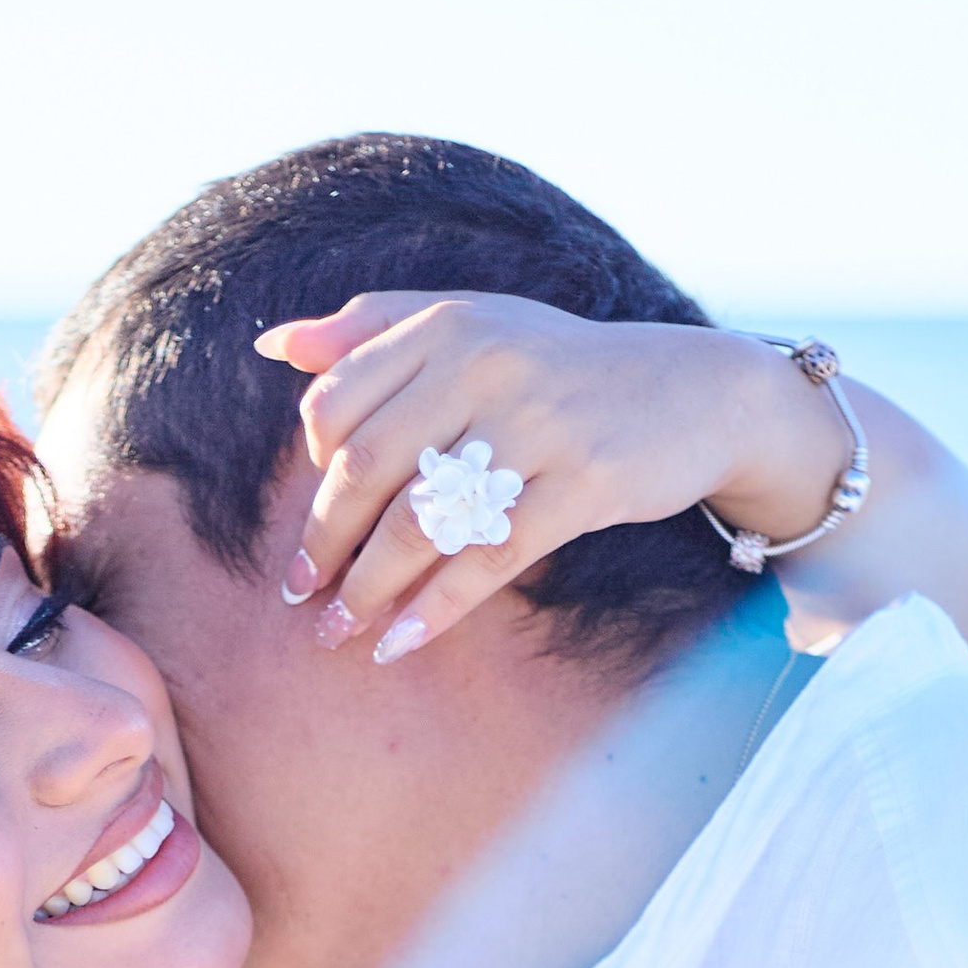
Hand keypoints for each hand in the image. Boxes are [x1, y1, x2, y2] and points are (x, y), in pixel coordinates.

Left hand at [251, 293, 855, 662]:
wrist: (694, 392)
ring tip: (338, 631)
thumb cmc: (564, 366)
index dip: (313, 470)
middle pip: (368, 469)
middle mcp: (486, 366)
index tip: (318, 515)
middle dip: (324, 543)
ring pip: (422, 522)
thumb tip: (273, 347)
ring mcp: (537, 426)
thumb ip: (373, 329)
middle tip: (299, 594)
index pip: (337, 404)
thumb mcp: (474, 324)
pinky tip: (400, 643)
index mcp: (448, 326)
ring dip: (367, 589)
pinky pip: (488, 560)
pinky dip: (435, 610)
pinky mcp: (582, 485)